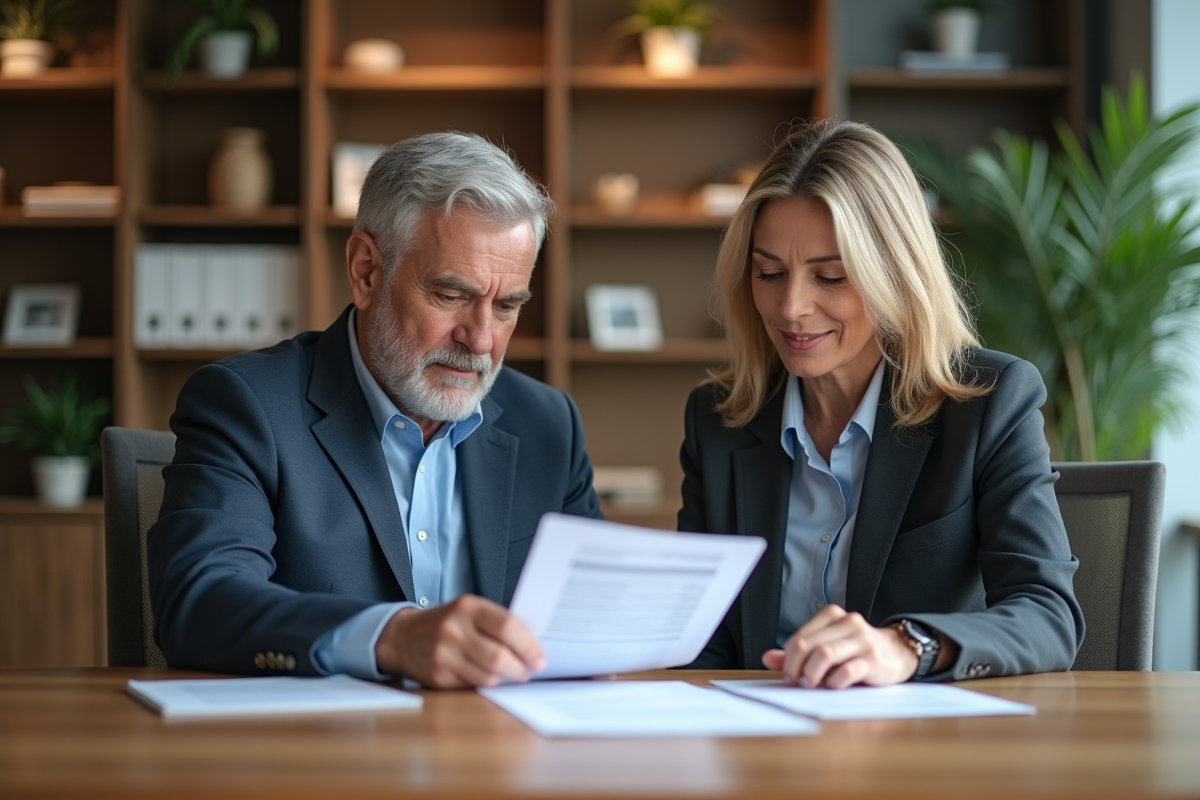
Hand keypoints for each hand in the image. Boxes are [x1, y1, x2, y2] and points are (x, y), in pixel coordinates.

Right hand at [374, 594, 545, 688]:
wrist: (402, 637)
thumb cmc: (445, 622)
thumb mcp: (468, 610)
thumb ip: (496, 622)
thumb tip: (532, 644)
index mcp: (467, 607)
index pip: (507, 627)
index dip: (528, 645)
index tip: (539, 657)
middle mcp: (454, 629)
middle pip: (499, 656)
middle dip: (521, 668)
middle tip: (528, 671)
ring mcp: (444, 654)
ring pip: (488, 676)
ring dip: (505, 679)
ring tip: (510, 674)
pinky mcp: (438, 676)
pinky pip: (472, 686)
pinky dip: (485, 684)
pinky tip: (488, 677)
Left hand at [761, 605, 916, 689]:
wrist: (898, 653)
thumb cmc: (858, 651)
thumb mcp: (828, 647)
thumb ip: (800, 652)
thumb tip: (767, 657)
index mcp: (833, 616)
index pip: (799, 637)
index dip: (787, 658)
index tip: (788, 674)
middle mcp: (848, 623)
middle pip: (808, 645)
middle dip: (796, 667)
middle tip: (796, 682)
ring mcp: (862, 640)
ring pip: (824, 654)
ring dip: (812, 674)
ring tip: (811, 685)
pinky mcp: (874, 659)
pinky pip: (847, 671)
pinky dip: (834, 682)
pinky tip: (833, 686)